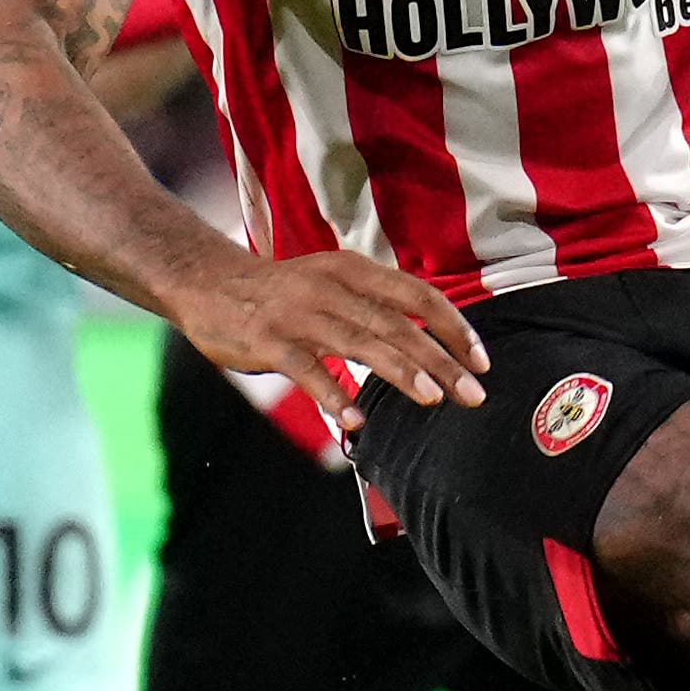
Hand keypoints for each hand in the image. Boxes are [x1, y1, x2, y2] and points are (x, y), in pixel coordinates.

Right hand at [176, 245, 487, 428]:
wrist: (207, 281)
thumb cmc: (283, 292)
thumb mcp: (334, 281)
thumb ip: (377, 305)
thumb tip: (431, 341)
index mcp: (354, 270)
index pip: (418, 295)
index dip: (454, 327)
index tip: (482, 361)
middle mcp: (332, 287)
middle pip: (397, 325)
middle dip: (441, 360)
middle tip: (473, 393)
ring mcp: (300, 314)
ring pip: (360, 343)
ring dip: (400, 372)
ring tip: (433, 399)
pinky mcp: (270, 341)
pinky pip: (308, 371)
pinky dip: (334, 395)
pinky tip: (357, 421)